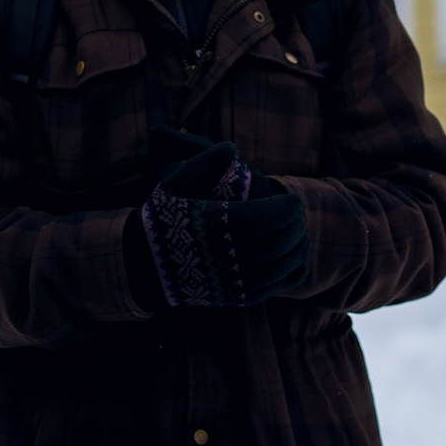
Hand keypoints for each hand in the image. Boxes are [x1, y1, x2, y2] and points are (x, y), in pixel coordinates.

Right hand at [141, 133, 310, 307]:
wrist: (144, 267)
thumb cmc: (161, 219)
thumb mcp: (171, 186)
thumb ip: (202, 164)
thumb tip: (231, 147)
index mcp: (210, 227)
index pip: (262, 219)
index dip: (286, 210)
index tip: (294, 200)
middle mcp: (222, 258)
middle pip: (275, 244)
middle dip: (295, 228)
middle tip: (299, 216)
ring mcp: (229, 282)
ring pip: (278, 269)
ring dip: (296, 250)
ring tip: (302, 235)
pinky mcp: (233, 299)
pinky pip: (272, 289)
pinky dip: (290, 274)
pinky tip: (296, 260)